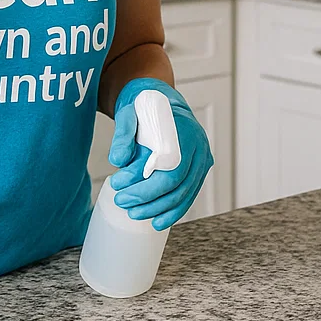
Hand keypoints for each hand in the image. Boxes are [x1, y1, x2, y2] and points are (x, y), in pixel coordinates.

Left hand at [105, 78, 212, 230]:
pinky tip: (157, 221)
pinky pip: (188, 196)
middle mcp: (199, 146)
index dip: (145, 184)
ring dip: (158, 209)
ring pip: (183, 194)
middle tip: (121, 201)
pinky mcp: (198, 171)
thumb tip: (118, 160)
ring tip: (133, 213)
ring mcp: (202, 160)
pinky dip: (173, 211)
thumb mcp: (129, 112)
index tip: (119, 186)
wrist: (160, 100)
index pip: (170, 167)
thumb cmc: (144, 106)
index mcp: (184, 130)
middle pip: (177, 184)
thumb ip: (123, 134)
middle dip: (147, 199)